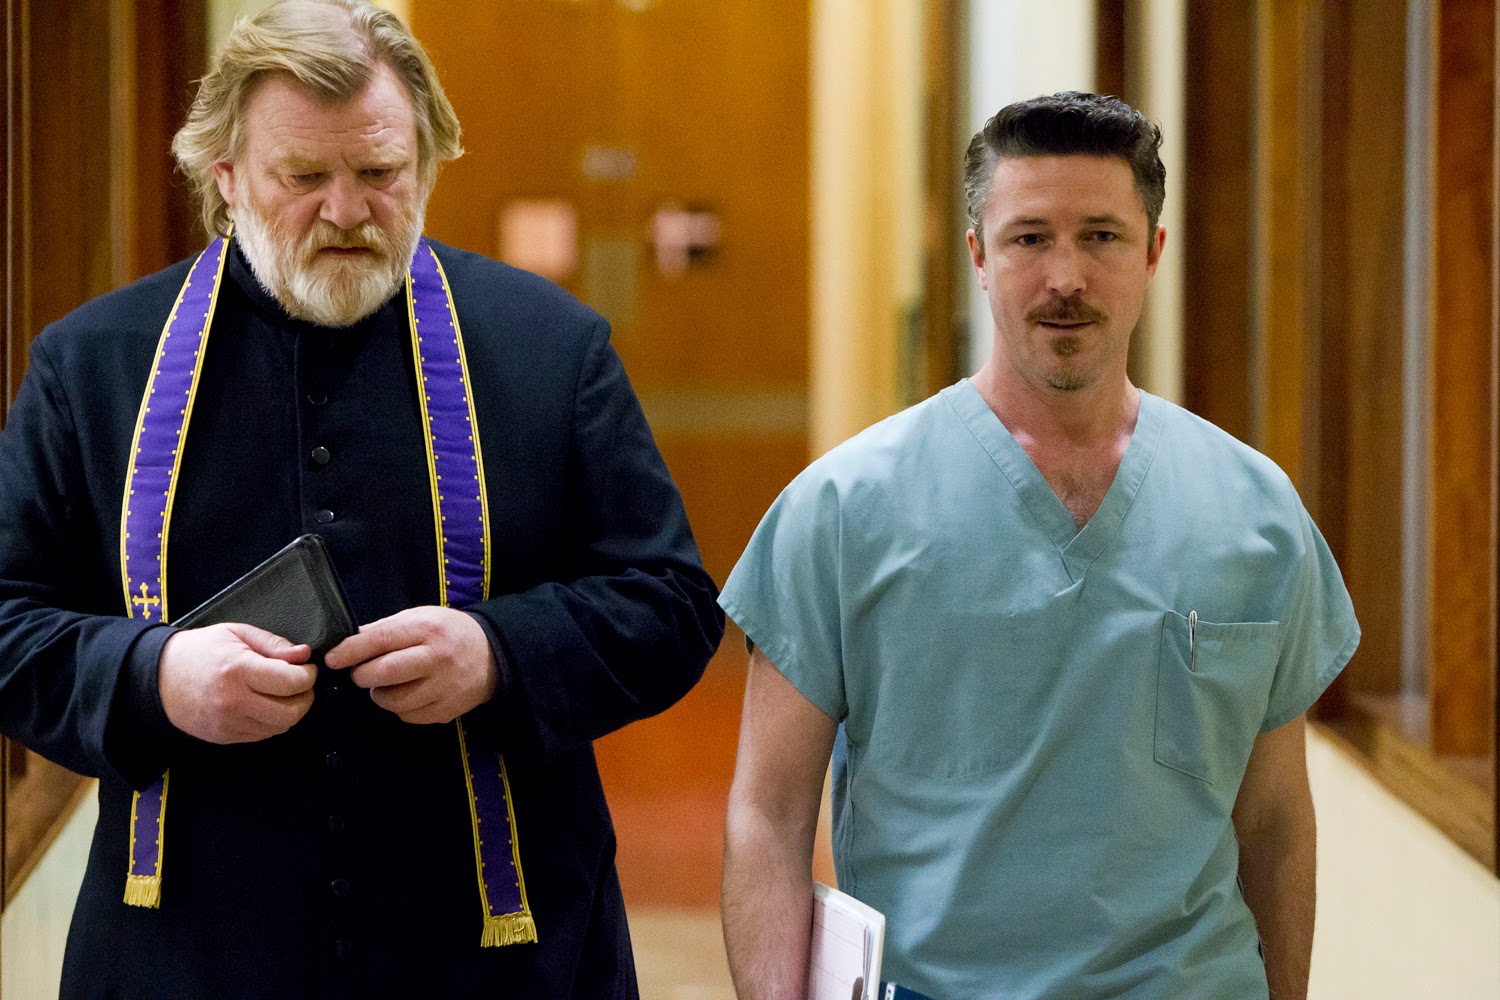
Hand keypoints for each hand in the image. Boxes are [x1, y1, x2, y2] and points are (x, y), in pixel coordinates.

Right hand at [158, 623, 315, 743]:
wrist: (157, 678)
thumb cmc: (198, 650)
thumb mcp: (236, 633)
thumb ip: (273, 644)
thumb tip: (303, 655)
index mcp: (239, 670)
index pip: (291, 682)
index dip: (308, 676)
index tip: (307, 669)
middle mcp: (234, 701)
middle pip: (290, 712)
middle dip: (305, 698)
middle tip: (302, 685)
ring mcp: (228, 723)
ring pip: (279, 727)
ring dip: (290, 712)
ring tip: (284, 695)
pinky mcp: (223, 737)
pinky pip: (261, 735)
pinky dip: (272, 722)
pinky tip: (265, 706)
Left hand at [324, 606, 497, 724]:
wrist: (491, 656)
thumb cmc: (448, 632)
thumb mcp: (420, 617)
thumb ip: (385, 629)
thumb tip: (348, 642)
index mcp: (427, 629)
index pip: (381, 640)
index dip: (351, 651)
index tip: (333, 658)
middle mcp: (437, 658)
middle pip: (385, 673)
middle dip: (362, 676)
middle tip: (360, 674)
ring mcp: (443, 688)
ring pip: (394, 701)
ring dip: (380, 694)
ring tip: (386, 684)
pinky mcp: (446, 711)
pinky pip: (408, 716)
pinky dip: (399, 707)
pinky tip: (407, 693)